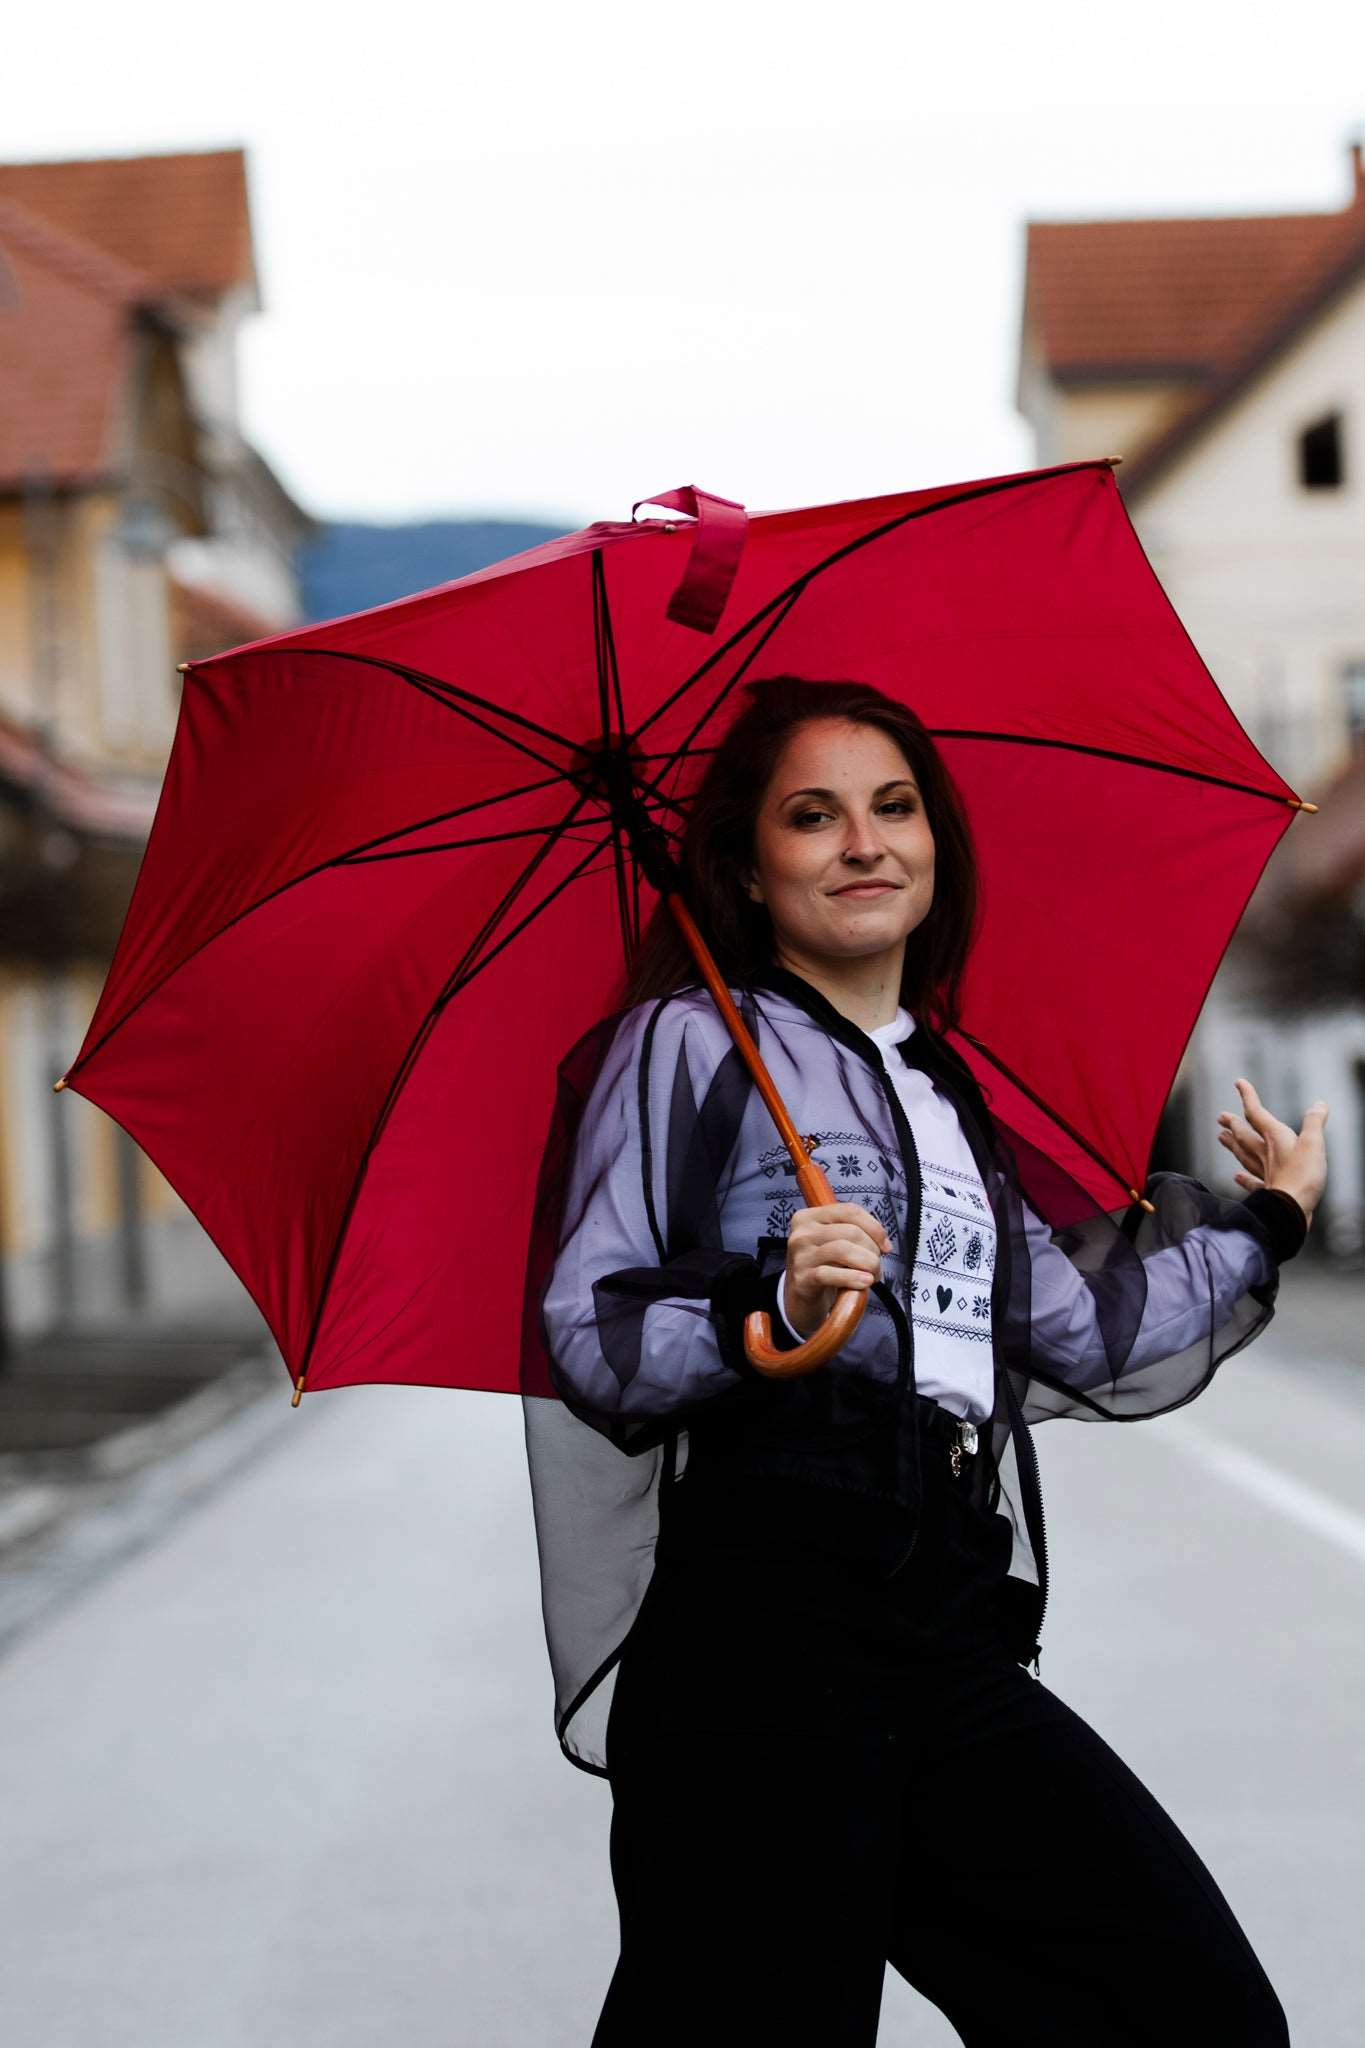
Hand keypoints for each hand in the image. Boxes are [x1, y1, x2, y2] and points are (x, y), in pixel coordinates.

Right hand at [784, 1201, 890, 1337]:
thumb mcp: (834, 1243)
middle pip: (850, 1231)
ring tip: (872, 1276)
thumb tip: (884, 1243)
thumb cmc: (823, 1265)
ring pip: (843, 1250)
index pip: (850, 1211)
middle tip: (877, 1266)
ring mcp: (800, 1256)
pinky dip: (853, 1278)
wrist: (800, 1296)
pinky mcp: (802, 1278)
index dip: (874, 1227)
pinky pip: (832, 1274)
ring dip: (867, 1263)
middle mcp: (802, 1233)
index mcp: (809, 1217)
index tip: (885, 1245)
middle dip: (872, 1250)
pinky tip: (864, 1282)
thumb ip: (855, 1234)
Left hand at [1216, 1079, 1327, 1231]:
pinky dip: (1244, 1179)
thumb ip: (1314, 1122)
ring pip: (1244, 1155)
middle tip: (1221, 1117)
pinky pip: (1252, 1182)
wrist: (1291, 1209)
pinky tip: (1236, 1176)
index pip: (1257, 1112)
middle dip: (1234, 1124)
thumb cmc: (1303, 1176)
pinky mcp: (1267, 1191)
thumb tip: (1319, 1104)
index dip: (1247, 1096)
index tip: (1238, 1083)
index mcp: (1275, 1138)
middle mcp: (1265, 1153)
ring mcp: (1264, 1173)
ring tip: (1221, 1138)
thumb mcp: (1314, 1143)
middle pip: (1245, 1135)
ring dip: (1233, 1146)